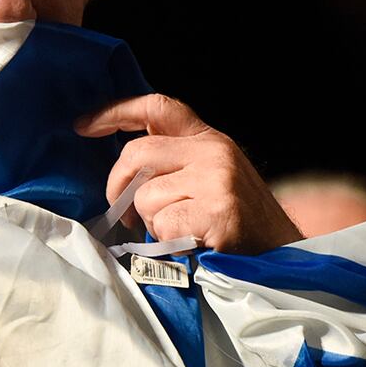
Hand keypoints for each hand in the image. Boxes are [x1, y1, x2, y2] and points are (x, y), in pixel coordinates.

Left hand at [75, 94, 300, 253]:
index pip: (157, 107)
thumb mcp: (211, 181)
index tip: (82, 125)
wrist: (283, 259)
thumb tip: (123, 174)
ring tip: (181, 233)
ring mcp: (218, 178)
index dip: (114, 112)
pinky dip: (168, 243)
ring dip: (152, 224)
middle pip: (136, 154)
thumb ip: (175, 166)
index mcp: (210, 140)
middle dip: (118, 187)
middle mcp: (214, 151)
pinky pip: (163, 224)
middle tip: (124, 216)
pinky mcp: (218, 209)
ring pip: (146, 196)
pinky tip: (193, 245)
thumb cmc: (238, 226)